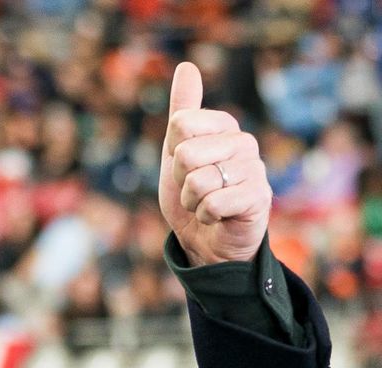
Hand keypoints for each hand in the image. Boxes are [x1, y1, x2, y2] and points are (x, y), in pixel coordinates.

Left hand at [158, 62, 271, 265]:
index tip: (184, 165)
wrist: (206, 237)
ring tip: (206, 202)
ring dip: (192, 201)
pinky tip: (217, 216)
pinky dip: (205, 215)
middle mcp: (244, 141)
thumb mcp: (176, 149)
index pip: (179, 124)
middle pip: (185, 154)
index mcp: (224, 125)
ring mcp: (254, 169)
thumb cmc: (192, 191)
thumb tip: (186, 66)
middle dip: (180, 180)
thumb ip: (182, 110)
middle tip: (196, 188)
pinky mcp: (259, 197)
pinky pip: (213, 203)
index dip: (172, 151)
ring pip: (198, 181)